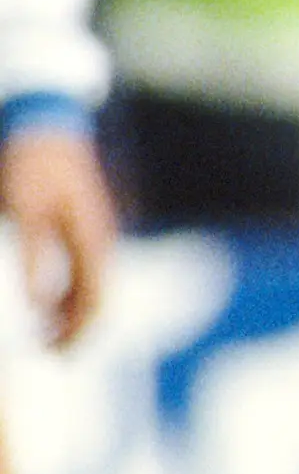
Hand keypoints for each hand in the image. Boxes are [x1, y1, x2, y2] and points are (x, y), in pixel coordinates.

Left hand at [3, 120, 112, 346]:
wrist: (43, 119)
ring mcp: (95, 229)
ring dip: (73, 313)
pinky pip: (85, 268)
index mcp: (91, 238)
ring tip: (46, 334)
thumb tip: (36, 304)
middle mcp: (100, 237)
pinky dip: (70, 292)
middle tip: (52, 354)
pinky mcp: (83, 222)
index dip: (78, 332)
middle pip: (99, 297)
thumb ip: (33, 256)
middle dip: (79, 330)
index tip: (55, 353)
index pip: (96, 300)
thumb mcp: (24, 208)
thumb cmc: (29, 162)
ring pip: (93, 284)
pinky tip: (48, 301)